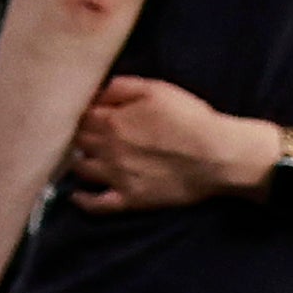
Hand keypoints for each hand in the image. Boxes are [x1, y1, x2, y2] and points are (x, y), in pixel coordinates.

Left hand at [64, 77, 273, 214]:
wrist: (216, 156)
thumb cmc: (188, 118)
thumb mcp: (154, 89)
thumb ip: (120, 87)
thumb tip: (94, 92)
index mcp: (112, 120)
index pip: (81, 116)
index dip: (81, 113)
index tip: (83, 113)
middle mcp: (108, 149)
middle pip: (78, 141)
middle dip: (77, 135)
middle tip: (79, 133)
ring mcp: (117, 176)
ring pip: (82, 169)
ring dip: (77, 161)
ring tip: (79, 157)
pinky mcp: (131, 199)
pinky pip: (98, 205)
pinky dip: (83, 201)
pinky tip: (76, 195)